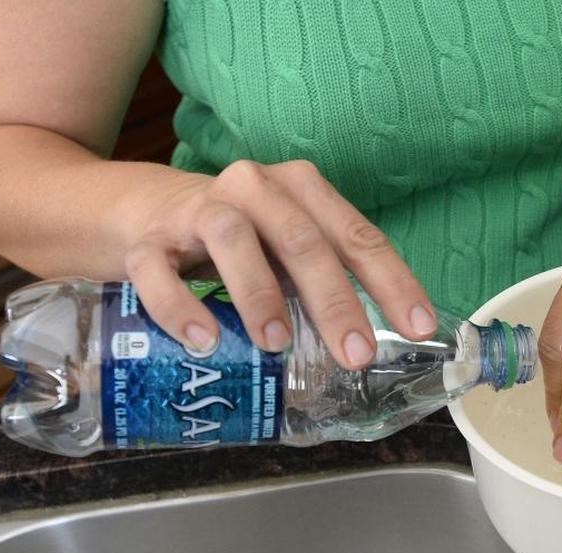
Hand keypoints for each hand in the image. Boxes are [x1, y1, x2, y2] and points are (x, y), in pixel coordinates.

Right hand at [115, 159, 435, 367]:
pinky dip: (181, 307)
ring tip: (277, 344)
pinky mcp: (148, 240)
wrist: (141, 210)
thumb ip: (327, 279)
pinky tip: (204, 343)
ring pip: (232, 240)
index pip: (356, 236)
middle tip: (357, 354)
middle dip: (336, 300)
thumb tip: (379, 343)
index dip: (392, 282)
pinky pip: (159, 271)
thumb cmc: (239, 236)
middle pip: (302, 239)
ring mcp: (198, 210)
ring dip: (259, 294)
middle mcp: (254, 189)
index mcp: (301, 190)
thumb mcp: (288, 247)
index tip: (420, 328)